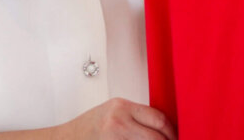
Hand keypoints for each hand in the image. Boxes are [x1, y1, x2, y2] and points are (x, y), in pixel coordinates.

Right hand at [54, 97, 176, 139]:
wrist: (67, 139)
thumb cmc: (90, 127)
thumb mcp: (114, 112)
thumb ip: (136, 116)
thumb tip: (163, 127)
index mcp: (122, 107)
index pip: (158, 118)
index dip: (172, 131)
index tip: (176, 137)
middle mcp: (119, 121)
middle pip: (156, 137)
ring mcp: (115, 138)